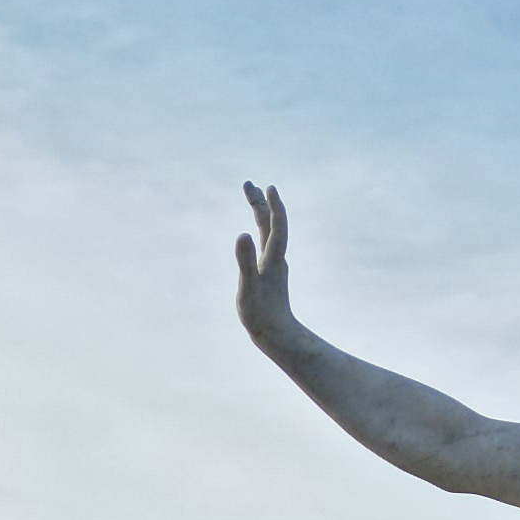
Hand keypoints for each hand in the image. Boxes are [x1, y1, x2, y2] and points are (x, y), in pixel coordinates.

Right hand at [234, 182, 294, 344]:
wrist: (276, 334)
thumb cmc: (260, 314)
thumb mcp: (248, 287)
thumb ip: (245, 261)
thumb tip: (242, 234)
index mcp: (273, 259)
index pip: (276, 225)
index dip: (272, 206)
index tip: (267, 187)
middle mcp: (276, 258)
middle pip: (271, 224)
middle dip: (260, 203)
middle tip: (249, 184)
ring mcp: (274, 265)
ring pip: (269, 233)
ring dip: (261, 214)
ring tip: (252, 198)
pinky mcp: (270, 273)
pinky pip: (267, 243)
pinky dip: (261, 229)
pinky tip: (258, 232)